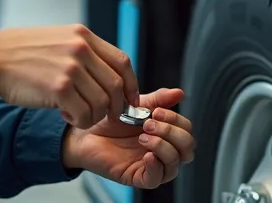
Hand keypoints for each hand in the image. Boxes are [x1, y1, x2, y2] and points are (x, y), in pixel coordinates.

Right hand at [0, 25, 137, 128]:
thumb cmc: (19, 52)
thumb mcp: (58, 39)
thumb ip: (83, 51)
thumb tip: (106, 73)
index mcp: (83, 35)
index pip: (122, 61)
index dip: (131, 84)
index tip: (130, 99)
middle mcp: (80, 49)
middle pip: (116, 84)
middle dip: (116, 106)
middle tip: (107, 115)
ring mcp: (71, 68)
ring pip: (102, 102)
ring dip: (94, 115)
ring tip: (77, 112)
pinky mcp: (58, 88)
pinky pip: (84, 114)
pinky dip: (79, 120)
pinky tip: (65, 114)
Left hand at [62, 88, 194, 188]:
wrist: (84, 133)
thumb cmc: (109, 122)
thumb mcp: (135, 105)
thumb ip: (158, 100)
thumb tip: (180, 93)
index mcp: (165, 134)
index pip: (187, 131)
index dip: (177, 121)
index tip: (157, 111)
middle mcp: (162, 151)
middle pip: (188, 149)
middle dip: (172, 132)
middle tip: (149, 123)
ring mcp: (151, 166)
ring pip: (175, 164)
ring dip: (163, 146)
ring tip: (142, 136)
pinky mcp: (138, 177)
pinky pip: (156, 178)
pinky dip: (155, 166)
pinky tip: (146, 154)